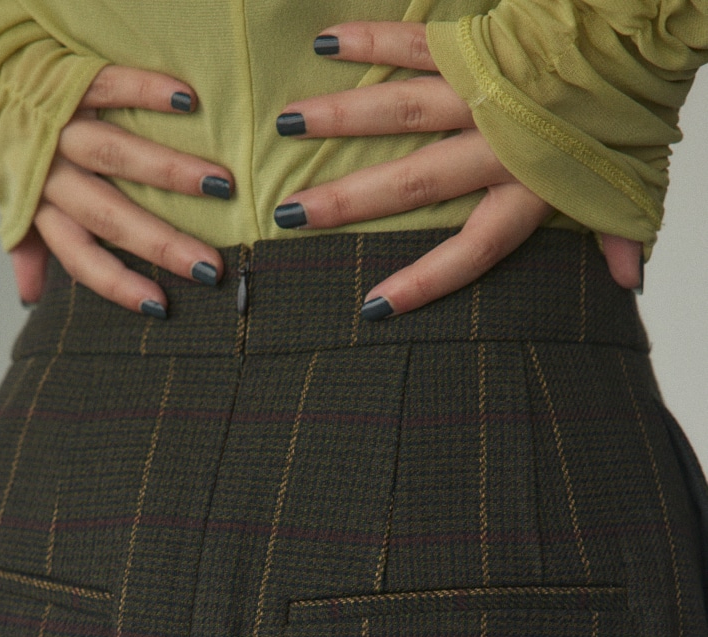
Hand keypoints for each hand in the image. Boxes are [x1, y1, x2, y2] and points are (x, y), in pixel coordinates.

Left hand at [11, 65, 234, 314]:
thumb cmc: (14, 147)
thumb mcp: (13, 201)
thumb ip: (27, 247)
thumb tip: (31, 299)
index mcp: (42, 208)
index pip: (80, 255)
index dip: (117, 283)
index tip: (162, 305)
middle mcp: (51, 171)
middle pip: (109, 215)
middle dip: (160, 243)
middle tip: (209, 265)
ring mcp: (62, 124)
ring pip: (116, 154)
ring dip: (171, 171)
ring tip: (220, 185)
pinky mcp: (72, 78)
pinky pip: (110, 85)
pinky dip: (148, 91)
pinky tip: (189, 102)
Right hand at [274, 23, 642, 316]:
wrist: (641, 34)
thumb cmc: (633, 111)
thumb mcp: (633, 183)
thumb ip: (619, 235)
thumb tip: (628, 284)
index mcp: (531, 191)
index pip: (470, 252)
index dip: (422, 283)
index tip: (372, 308)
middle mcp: (499, 147)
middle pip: (414, 183)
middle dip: (347, 201)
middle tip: (291, 216)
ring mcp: (484, 93)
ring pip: (401, 112)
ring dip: (340, 119)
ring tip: (288, 127)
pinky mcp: (479, 45)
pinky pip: (417, 45)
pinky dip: (372, 42)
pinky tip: (325, 45)